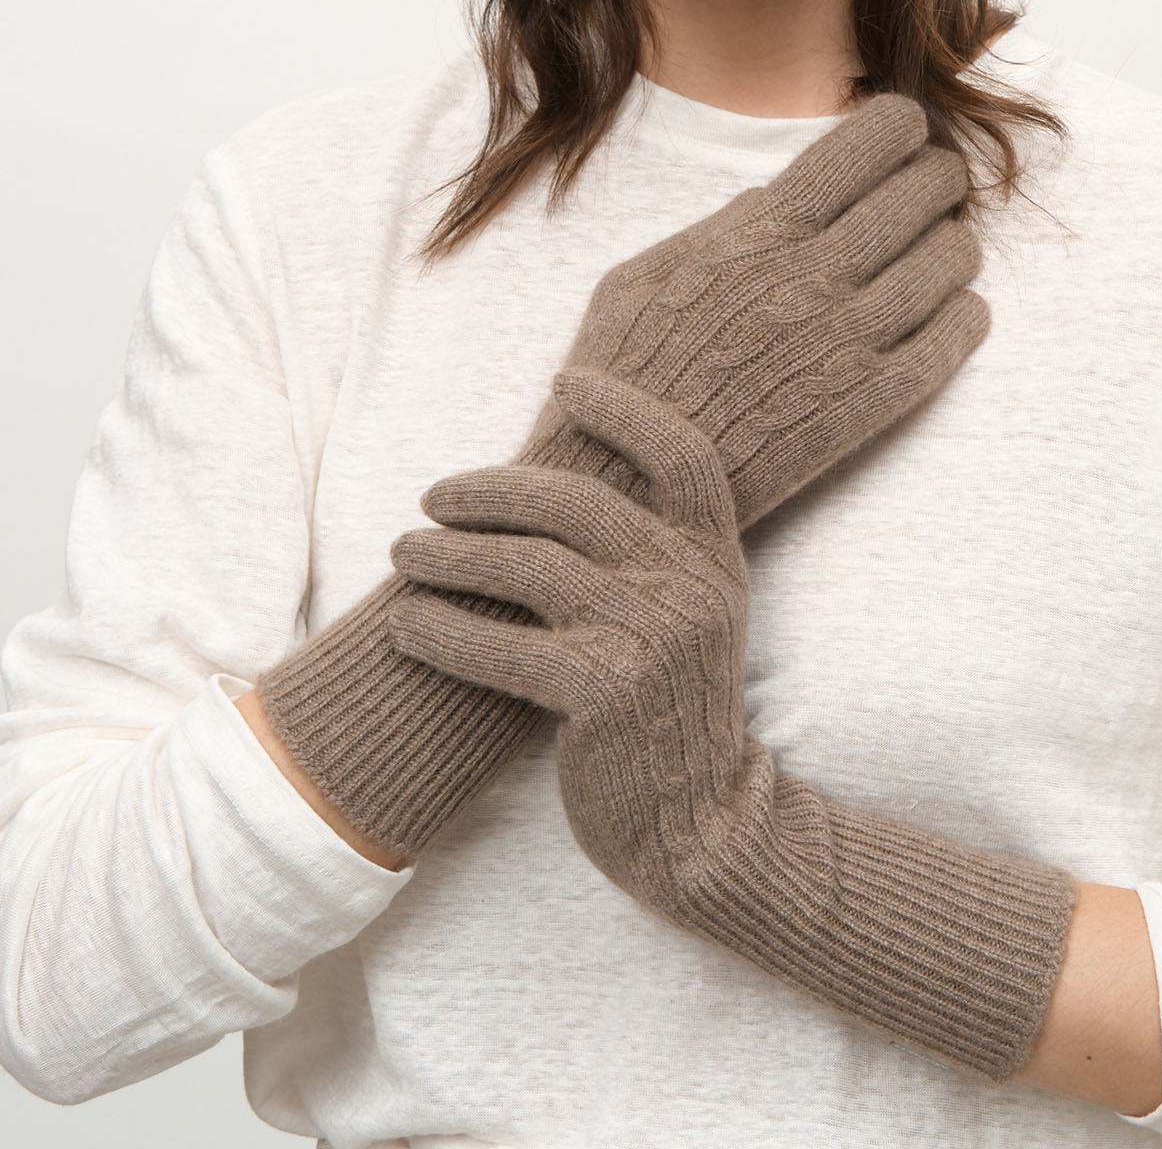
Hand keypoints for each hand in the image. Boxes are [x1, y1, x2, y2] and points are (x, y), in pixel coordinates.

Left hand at [388, 367, 760, 920]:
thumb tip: (546, 491)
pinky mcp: (602, 694)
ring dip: (449, 554)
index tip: (565, 380)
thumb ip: (645, 557)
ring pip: (527, 566)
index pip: (682, 455)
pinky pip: (501, 646)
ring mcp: (648, 638)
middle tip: (432, 495)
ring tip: (401, 553)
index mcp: (715, 559)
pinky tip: (404, 626)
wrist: (701, 825)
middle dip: (491, 489)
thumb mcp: (688, 620)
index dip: (625, 410)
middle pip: (576, 501)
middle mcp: (689, 586)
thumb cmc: (671, 714)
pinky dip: (442, 631)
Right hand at [493, 89, 990, 530]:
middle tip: (939, 185)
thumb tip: (768, 197)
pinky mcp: (871, 402)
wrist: (631, 479)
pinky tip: (959, 308)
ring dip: (956, 245)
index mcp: (765, 230)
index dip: (901, 127)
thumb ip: (718, 229)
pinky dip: (966, 315)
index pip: (868, 144)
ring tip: (947, 247)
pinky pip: (950, 341)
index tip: (905, 133)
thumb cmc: (624, 373)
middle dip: (939, 180)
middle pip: (922, 195)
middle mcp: (819, 273)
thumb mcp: (649, 273)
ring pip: (948, 263)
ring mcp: (851, 338)